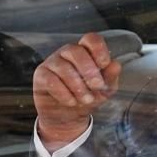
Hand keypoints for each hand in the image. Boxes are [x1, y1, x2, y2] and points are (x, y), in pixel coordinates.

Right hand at [33, 32, 121, 146]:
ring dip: (78, 86)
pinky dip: (64, 93)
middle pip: (76, 51)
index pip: (90, 39)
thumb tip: (115, 64)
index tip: (104, 65)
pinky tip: (71, 101)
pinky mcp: (41, 75)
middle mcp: (67, 53)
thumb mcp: (104, 90)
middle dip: (89, 70)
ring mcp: (52, 62)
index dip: (98, 49)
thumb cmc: (87, 98)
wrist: (68, 117)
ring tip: (86, 100)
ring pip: (64, 67)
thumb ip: (110, 77)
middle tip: (97, 86)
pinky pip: (51, 80)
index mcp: (85, 52)